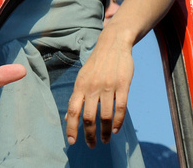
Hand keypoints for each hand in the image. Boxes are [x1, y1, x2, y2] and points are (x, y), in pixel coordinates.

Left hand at [65, 27, 133, 147]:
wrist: (113, 45)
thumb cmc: (96, 64)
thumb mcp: (82, 77)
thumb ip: (77, 96)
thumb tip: (69, 115)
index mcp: (80, 85)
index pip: (72, 110)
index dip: (71, 127)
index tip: (72, 142)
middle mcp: (92, 87)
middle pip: (89, 117)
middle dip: (89, 134)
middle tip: (91, 146)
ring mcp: (108, 87)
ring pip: (105, 115)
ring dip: (104, 132)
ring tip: (104, 141)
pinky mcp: (123, 86)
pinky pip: (120, 108)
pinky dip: (117, 122)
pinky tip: (115, 130)